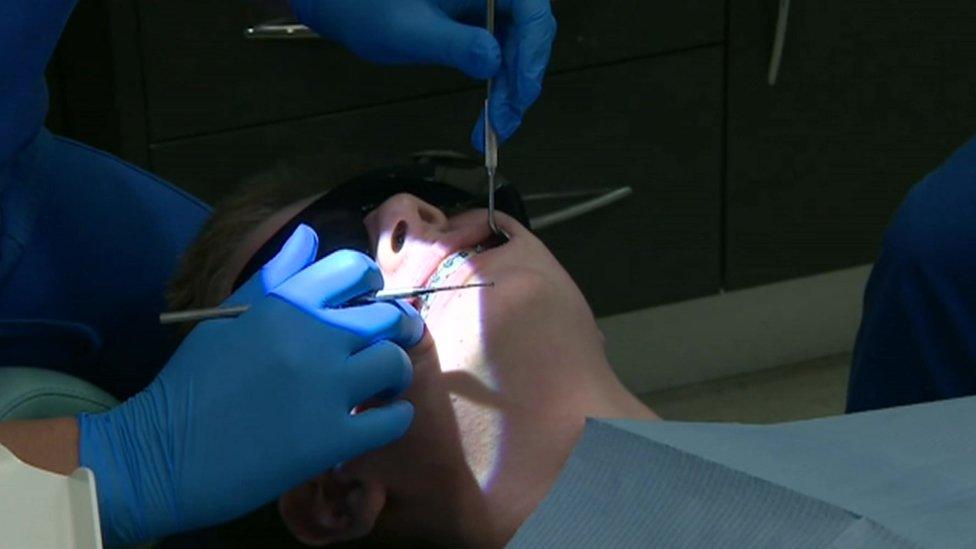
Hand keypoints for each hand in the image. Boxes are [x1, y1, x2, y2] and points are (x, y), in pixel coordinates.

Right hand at [78, 225, 423, 544]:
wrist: (159, 456)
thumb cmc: (188, 386)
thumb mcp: (226, 320)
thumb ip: (274, 277)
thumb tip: (308, 235)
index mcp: (284, 306)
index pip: (353, 269)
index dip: (369, 280)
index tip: (367, 299)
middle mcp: (313, 339)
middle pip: (387, 316)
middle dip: (396, 326)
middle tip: (386, 343)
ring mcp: (326, 390)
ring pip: (396, 364)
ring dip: (395, 373)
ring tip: (378, 386)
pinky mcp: (332, 439)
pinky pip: (393, 419)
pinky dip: (393, 417)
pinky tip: (374, 420)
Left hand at [291, 0, 555, 149]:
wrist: (343, 4)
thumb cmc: (367, 7)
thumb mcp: (409, 31)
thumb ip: (454, 44)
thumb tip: (494, 60)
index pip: (530, 8)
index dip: (533, 51)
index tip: (522, 91)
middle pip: (530, 30)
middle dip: (522, 79)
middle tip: (505, 120)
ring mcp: (486, 2)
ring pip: (519, 45)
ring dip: (513, 88)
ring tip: (497, 126)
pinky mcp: (479, 20)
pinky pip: (502, 50)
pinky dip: (501, 83)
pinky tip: (493, 111)